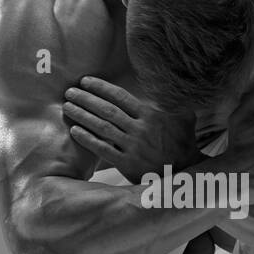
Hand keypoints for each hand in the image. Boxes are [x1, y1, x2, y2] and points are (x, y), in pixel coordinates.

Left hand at [63, 77, 198, 181]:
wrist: (185, 172)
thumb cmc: (183, 142)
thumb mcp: (184, 116)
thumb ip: (171, 99)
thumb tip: (165, 81)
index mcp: (150, 115)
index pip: (120, 96)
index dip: (100, 87)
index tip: (85, 81)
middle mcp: (139, 129)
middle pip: (107, 110)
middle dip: (86, 99)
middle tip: (69, 92)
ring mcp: (132, 147)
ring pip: (102, 128)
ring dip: (82, 116)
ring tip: (68, 107)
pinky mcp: (127, 164)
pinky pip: (103, 149)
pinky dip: (88, 140)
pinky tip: (75, 131)